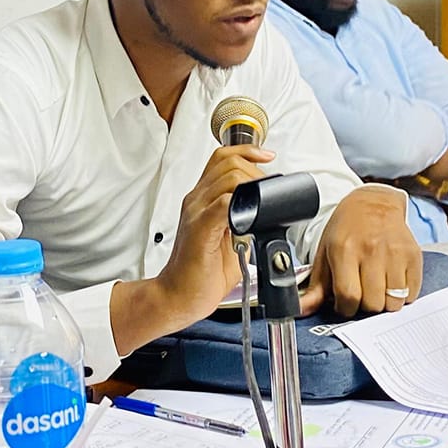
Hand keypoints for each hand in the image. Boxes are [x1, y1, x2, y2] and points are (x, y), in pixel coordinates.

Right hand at [110, 142, 270, 354]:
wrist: (178, 297)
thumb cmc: (200, 273)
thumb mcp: (229, 239)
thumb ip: (244, 222)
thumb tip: (267, 215)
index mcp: (202, 200)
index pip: (221, 159)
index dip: (246, 151)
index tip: (267, 156)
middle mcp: (196, 201)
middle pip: (227, 162)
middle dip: (255, 169)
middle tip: (268, 189)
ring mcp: (196, 213)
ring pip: (228, 178)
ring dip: (252, 185)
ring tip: (262, 203)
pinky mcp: (200, 229)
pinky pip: (221, 203)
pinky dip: (239, 203)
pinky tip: (249, 215)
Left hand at [306, 183, 420, 317]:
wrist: (374, 202)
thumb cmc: (347, 230)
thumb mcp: (325, 253)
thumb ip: (315, 287)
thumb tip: (302, 310)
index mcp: (344, 250)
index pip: (348, 296)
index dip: (346, 308)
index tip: (345, 303)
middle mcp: (371, 250)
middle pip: (372, 303)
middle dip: (365, 306)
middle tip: (362, 293)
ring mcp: (395, 252)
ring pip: (393, 302)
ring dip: (385, 302)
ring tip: (377, 288)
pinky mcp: (413, 255)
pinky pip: (411, 293)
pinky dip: (402, 296)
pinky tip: (392, 283)